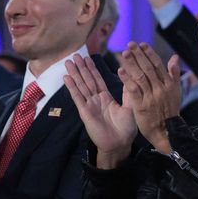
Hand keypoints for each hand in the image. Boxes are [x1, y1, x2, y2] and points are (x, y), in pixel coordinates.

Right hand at [65, 54, 135, 168]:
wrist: (120, 144)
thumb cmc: (126, 129)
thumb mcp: (130, 106)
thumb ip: (128, 92)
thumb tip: (128, 76)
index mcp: (106, 98)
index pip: (97, 79)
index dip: (92, 69)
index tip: (87, 57)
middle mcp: (96, 100)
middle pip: (87, 80)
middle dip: (81, 68)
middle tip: (74, 55)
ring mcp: (89, 105)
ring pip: (81, 86)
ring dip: (74, 74)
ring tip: (68, 62)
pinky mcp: (85, 112)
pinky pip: (78, 97)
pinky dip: (72, 87)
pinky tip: (67, 78)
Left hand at [120, 42, 180, 154]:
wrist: (166, 132)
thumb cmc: (170, 111)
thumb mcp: (176, 92)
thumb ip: (174, 74)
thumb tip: (175, 57)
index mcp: (168, 84)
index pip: (158, 64)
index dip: (149, 53)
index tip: (141, 44)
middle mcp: (160, 88)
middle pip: (148, 68)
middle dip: (138, 55)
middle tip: (129, 44)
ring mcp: (151, 97)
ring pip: (140, 77)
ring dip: (131, 64)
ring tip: (124, 53)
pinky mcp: (142, 106)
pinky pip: (133, 90)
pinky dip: (127, 80)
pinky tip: (120, 71)